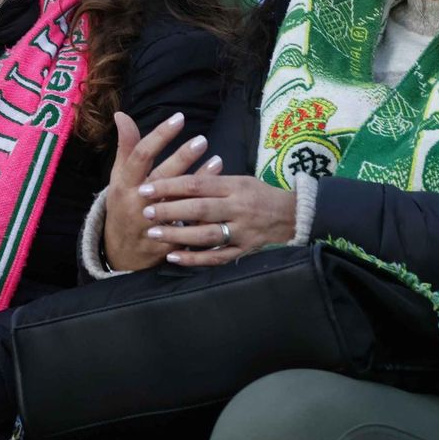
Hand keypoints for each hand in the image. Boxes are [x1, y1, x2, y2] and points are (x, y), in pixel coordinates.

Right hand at [102, 111, 219, 271]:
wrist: (121, 253)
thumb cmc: (123, 205)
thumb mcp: (119, 178)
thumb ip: (126, 148)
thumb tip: (122, 114)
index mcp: (123, 185)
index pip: (140, 156)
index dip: (159, 136)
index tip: (179, 118)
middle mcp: (136, 203)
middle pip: (161, 178)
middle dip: (182, 158)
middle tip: (202, 140)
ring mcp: (151, 223)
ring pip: (177, 201)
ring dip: (199, 181)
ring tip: (218, 161)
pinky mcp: (166, 240)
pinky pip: (187, 224)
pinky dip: (202, 210)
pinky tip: (218, 194)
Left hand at [138, 174, 296, 266]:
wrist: (293, 216)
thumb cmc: (260, 195)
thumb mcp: (240, 180)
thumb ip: (212, 183)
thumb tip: (176, 183)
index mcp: (235, 187)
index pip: (198, 184)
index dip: (170, 186)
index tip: (147, 187)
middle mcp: (238, 208)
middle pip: (200, 209)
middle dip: (170, 210)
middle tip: (145, 211)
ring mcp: (242, 232)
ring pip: (206, 235)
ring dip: (178, 235)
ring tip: (154, 233)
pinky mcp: (244, 251)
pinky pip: (216, 257)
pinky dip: (194, 259)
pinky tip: (174, 257)